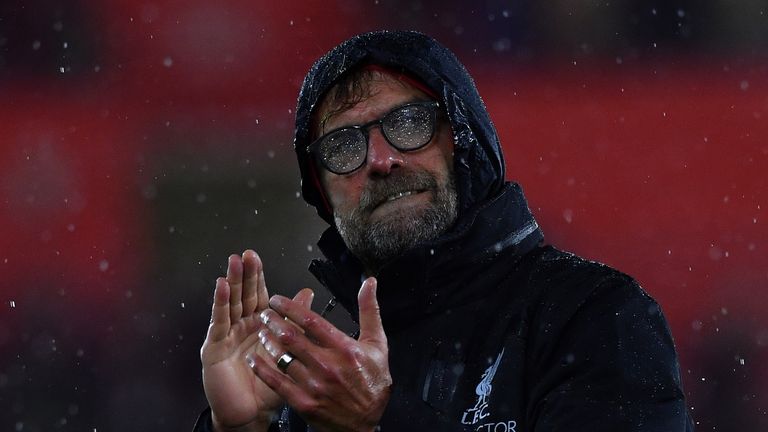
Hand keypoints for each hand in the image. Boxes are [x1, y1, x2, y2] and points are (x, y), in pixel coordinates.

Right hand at [200, 250, 313, 431]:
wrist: (251, 414)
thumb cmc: (268, 385)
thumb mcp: (287, 350)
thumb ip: (297, 321)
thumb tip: (307, 293)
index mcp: (258, 325)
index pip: (258, 295)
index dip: (257, 276)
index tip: (256, 257)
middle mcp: (240, 327)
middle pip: (242, 295)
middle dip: (244, 273)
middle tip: (246, 254)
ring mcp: (226, 336)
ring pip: (230, 304)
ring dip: (231, 282)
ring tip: (233, 263)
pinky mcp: (214, 348)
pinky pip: (219, 323)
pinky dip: (220, 303)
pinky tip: (222, 287)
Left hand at [249, 277, 390, 431]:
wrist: (366, 423)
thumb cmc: (372, 383)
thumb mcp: (377, 344)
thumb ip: (370, 311)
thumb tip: (369, 284)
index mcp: (344, 349)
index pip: (311, 321)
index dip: (290, 307)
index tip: (278, 300)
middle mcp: (327, 366)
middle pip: (292, 337)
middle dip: (273, 321)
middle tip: (265, 313)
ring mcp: (314, 385)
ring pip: (283, 357)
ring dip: (268, 341)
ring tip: (261, 331)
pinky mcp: (304, 403)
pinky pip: (277, 382)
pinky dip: (263, 368)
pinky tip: (254, 359)